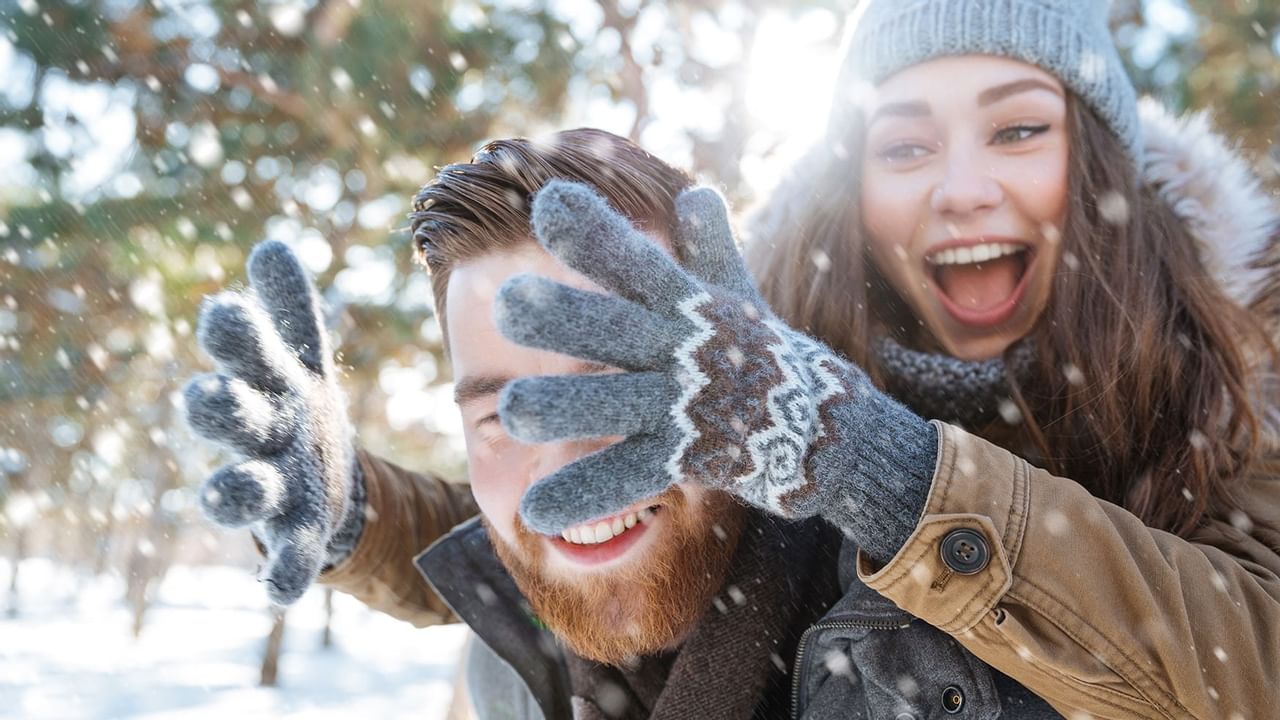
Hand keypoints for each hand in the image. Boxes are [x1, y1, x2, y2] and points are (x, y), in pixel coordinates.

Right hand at [184, 240, 362, 604]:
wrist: (321, 477)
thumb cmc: (297, 408)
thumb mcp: (302, 357)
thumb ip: (290, 310)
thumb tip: (272, 244)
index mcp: (261, 386)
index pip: (239, 357)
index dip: (231, 339)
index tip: (226, 312)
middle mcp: (257, 437)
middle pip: (228, 421)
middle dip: (218, 409)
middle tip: (214, 395)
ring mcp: (273, 487)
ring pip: (243, 491)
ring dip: (238, 490)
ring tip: (246, 486)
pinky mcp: (298, 533)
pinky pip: (287, 556)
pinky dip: (282, 573)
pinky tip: (281, 590)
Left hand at [494, 181, 934, 550]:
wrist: (835, 429)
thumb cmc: (768, 355)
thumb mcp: (740, 297)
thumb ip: (709, 249)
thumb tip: (697, 192)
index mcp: (685, 305)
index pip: (634, 261)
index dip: (594, 233)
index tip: (549, 203)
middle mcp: (681, 350)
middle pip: (615, 330)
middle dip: (565, 317)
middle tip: (509, 303)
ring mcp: (685, 405)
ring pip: (614, 404)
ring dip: (564, 408)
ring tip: (509, 411)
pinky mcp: (690, 457)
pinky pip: (629, 476)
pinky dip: (583, 496)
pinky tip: (533, 512)